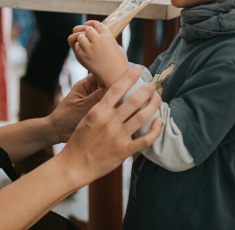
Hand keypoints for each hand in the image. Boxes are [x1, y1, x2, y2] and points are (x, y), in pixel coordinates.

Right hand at [57, 68, 162, 184]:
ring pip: (142, 117)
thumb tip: (113, 94)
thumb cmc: (79, 140)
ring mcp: (118, 136)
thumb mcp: (86, 118)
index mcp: (98, 111)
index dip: (129, 77)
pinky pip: (145, 139)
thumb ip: (101, 108)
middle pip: (133, 101)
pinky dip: (155, 129)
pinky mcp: (124, 150)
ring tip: (157, 98)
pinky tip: (159, 121)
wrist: (74, 164)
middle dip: (146, 90)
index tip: (138, 70)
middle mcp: (109, 122)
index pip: (116, 88)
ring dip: (153, 105)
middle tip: (152, 85)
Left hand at [69, 22, 127, 88]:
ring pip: (80, 37)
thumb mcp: (118, 47)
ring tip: (87, 43)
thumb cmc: (120, 63)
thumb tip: (102, 36)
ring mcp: (89, 49)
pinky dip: (79, 47)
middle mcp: (97, 40)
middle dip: (89, 32)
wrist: (115, 77)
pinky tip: (84, 50)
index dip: (97, 26)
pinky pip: (77, 47)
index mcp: (108, 36)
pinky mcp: (83, 57)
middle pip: (88, 29)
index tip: (97, 29)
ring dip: (83, 39)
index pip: (99, 25)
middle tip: (91, 37)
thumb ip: (109, 40)